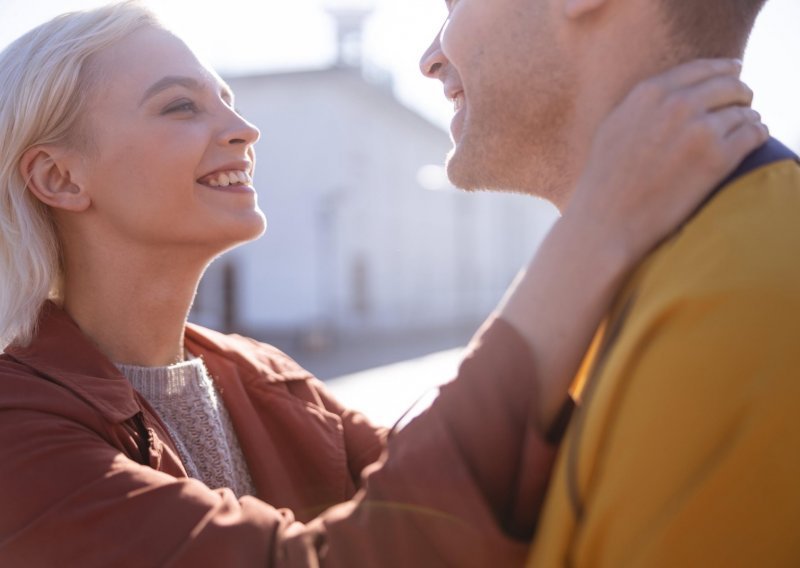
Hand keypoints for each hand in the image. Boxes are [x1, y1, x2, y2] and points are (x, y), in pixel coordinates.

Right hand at [566, 58, 767, 261]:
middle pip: (730, 85)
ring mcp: (699, 130)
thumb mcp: (615, 127)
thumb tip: (675, 92)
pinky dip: (758, 136)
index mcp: (650, 93)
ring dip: (748, 119)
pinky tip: (753, 141)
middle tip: (744, 105)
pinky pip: (754, 134)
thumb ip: (644, 104)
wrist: (606, 220)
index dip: (724, 70)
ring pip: (744, 110)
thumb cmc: (605, 181)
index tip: (735, 73)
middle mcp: (677, 104)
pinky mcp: (717, 158)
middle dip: (740, 94)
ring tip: (745, 129)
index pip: (702, 68)